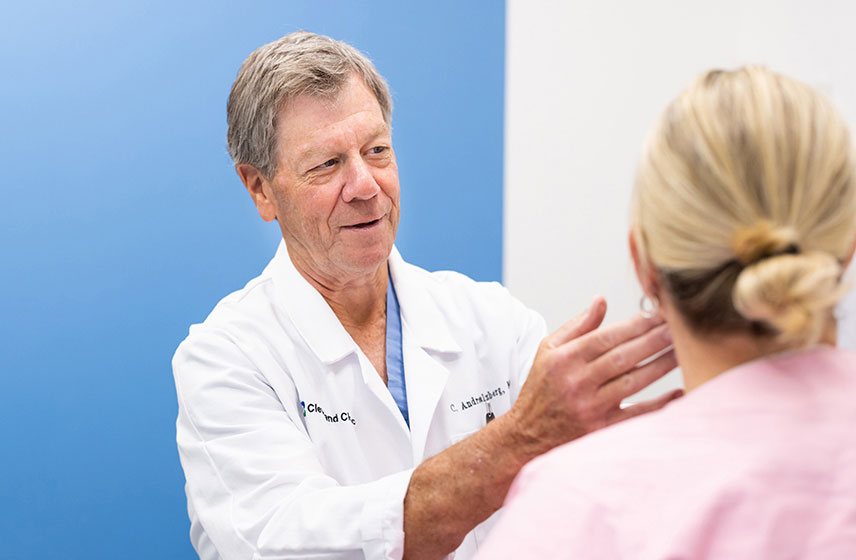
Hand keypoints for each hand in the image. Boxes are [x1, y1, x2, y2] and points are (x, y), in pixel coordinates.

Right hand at [507, 296, 680, 456]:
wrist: (526, 433)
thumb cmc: (540, 388)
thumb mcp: (548, 350)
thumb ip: (577, 326)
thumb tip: (601, 301)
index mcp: (564, 359)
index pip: (606, 337)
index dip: (635, 324)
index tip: (658, 313)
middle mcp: (576, 382)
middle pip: (623, 357)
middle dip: (655, 339)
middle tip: (679, 326)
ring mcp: (590, 407)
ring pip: (633, 382)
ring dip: (661, 365)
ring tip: (683, 350)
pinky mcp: (600, 429)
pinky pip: (636, 415)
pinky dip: (659, 404)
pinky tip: (678, 393)